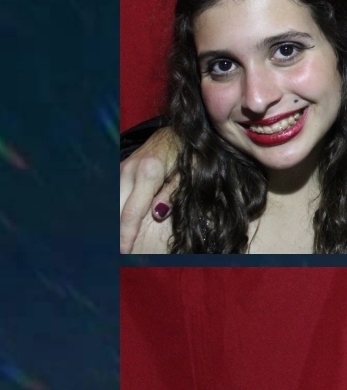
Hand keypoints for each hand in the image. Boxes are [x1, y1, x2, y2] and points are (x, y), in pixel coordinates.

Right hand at [120, 127, 180, 252]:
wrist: (175, 132)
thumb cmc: (188, 154)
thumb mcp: (190, 172)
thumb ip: (174, 193)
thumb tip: (158, 213)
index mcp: (149, 171)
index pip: (132, 212)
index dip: (126, 235)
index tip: (123, 253)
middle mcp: (131, 170)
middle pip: (117, 210)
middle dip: (116, 234)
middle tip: (120, 256)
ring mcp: (123, 169)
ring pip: (113, 203)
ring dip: (114, 225)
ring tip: (118, 246)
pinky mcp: (121, 171)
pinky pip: (114, 196)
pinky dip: (115, 213)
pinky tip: (117, 230)